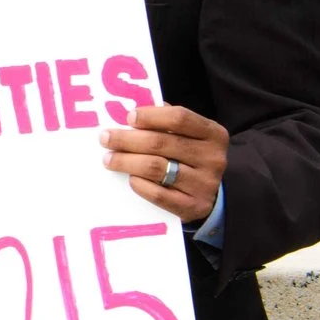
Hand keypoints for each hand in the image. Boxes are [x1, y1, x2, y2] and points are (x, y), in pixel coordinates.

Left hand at [101, 104, 228, 226]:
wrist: (210, 195)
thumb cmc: (190, 157)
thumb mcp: (189, 136)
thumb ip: (167, 122)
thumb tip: (133, 113)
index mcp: (214, 134)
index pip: (179, 118)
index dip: (150, 116)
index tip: (128, 117)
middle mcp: (213, 158)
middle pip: (161, 143)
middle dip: (127, 139)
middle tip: (105, 138)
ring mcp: (205, 184)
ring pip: (156, 168)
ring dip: (126, 161)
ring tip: (108, 158)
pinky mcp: (194, 207)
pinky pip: (158, 194)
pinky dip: (139, 184)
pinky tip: (130, 178)